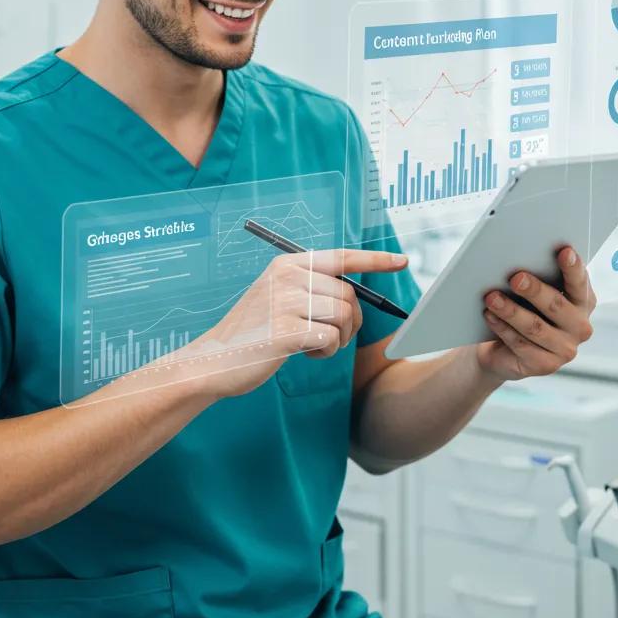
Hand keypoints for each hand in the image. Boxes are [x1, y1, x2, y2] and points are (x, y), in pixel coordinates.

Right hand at [141, 248, 407, 399]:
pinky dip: (326, 352)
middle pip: (349, 295)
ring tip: (313, 345)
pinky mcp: (285, 330)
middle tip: (331, 337)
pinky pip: (331, 339)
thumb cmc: (253, 332)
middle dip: (351, 321)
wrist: (215, 360)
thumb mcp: (278, 297)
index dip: (375, 260)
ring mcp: (285, 302)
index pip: (341, 256)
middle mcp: (288, 276)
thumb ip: (311, 288)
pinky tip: (306, 354)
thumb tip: (355, 293)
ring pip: (344, 317)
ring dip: (338, 338)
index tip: (402, 260)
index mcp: (288, 263)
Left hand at [474, 246, 595, 382]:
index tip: (564, 250)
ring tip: (491, 297)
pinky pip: (521, 345)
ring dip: (511, 310)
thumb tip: (521, 260)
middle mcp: (580, 327)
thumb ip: (539, 276)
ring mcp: (565, 350)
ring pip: (535, 327)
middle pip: (556, 304)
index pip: (579, 282)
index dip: (572, 267)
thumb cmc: (522, 309)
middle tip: (515, 277)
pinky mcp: (545, 366)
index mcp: (583, 301)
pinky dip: (503, 328)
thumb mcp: (533, 293)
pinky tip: (490, 316)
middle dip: (535, 290)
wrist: (504, 349)